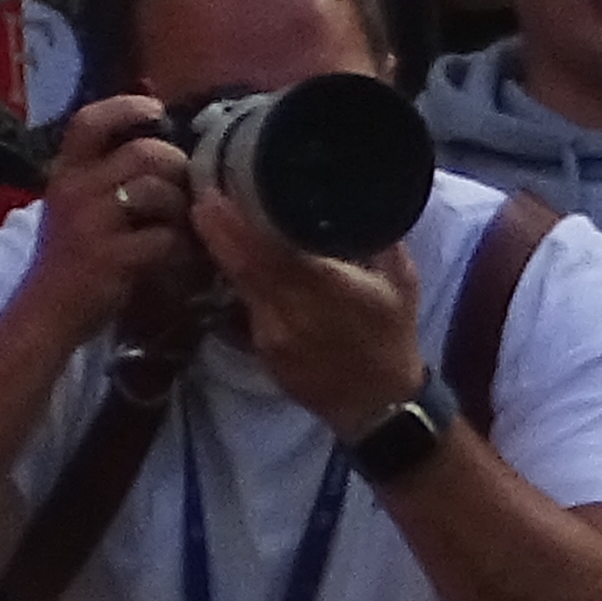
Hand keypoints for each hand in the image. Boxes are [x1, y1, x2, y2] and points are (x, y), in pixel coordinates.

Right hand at [24, 95, 200, 335]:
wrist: (48, 310)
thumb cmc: (73, 255)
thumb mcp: (77, 205)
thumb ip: (108, 174)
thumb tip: (163, 145)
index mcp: (65, 172)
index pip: (89, 122)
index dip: (126, 107)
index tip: (157, 109)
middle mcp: (74, 189)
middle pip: (144, 153)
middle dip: (178, 168)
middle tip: (186, 189)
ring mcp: (91, 222)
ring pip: (158, 191)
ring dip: (182, 209)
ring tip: (182, 227)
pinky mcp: (111, 256)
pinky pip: (165, 237)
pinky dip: (182, 248)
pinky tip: (180, 257)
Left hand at [190, 193, 428, 430]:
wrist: (380, 406)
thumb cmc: (393, 338)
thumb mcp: (401, 283)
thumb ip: (378, 241)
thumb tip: (354, 203)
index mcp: (328, 291)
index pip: (268, 253)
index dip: (235, 225)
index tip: (214, 194)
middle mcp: (292, 313)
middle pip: (241, 266)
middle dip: (216, 231)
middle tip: (201, 199)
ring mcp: (271, 335)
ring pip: (237, 285)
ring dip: (221, 253)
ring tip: (210, 221)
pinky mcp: (261, 350)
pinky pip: (243, 306)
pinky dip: (236, 280)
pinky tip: (233, 263)